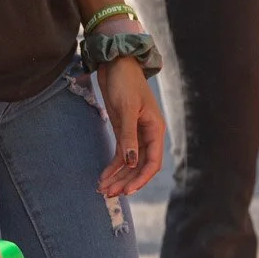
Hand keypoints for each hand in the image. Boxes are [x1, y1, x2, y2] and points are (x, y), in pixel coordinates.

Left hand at [95, 55, 165, 198]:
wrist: (115, 63)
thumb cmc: (125, 82)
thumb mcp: (126, 109)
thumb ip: (128, 136)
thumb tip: (131, 163)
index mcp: (155, 130)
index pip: (153, 162)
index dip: (141, 178)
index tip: (128, 190)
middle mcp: (147, 134)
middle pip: (139, 166)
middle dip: (126, 181)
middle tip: (109, 194)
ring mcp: (135, 134)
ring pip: (129, 163)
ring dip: (118, 177)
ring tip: (103, 190)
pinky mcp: (123, 131)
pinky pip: (120, 154)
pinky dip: (112, 167)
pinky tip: (103, 177)